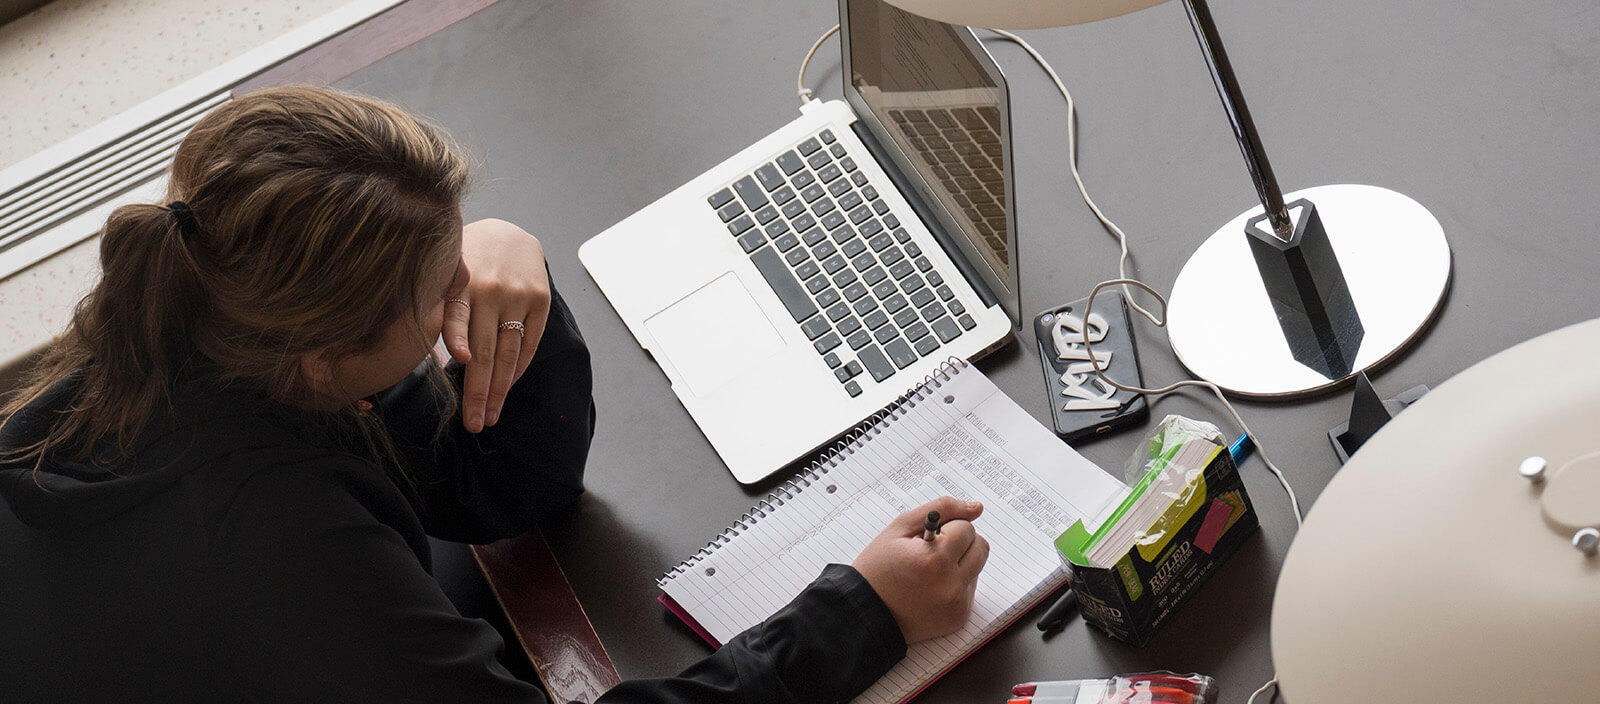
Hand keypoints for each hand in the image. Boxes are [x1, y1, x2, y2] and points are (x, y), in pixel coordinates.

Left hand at [444, 219, 550, 431]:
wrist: (508, 233)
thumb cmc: (466, 259)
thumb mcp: (445, 272)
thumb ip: (435, 307)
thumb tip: (422, 353)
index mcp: (461, 281)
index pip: (458, 317)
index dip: (458, 338)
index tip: (459, 361)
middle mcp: (491, 288)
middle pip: (485, 348)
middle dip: (478, 390)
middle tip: (474, 423)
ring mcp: (518, 295)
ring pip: (508, 352)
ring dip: (499, 389)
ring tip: (490, 417)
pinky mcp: (540, 299)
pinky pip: (529, 343)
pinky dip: (518, 369)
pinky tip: (507, 388)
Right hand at [852, 497, 989, 643]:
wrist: (866, 613)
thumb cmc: (878, 568)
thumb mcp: (901, 527)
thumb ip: (942, 509)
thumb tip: (977, 508)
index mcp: (935, 560)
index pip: (966, 528)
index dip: (946, 529)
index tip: (926, 540)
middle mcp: (951, 585)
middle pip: (980, 547)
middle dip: (960, 543)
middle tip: (932, 551)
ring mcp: (957, 605)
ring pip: (977, 567)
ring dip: (959, 563)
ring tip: (929, 572)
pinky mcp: (959, 618)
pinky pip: (969, 589)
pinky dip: (954, 583)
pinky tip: (931, 588)